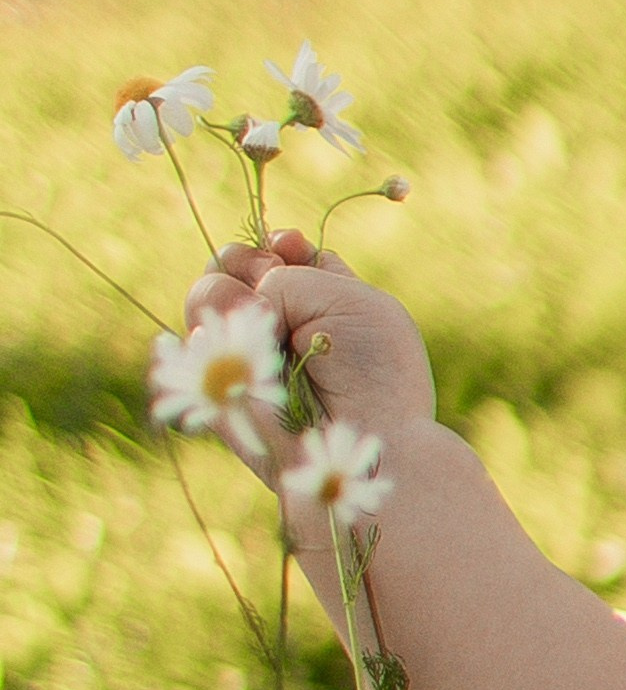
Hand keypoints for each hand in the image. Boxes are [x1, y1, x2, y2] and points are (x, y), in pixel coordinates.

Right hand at [181, 233, 436, 461]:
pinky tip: (239, 353)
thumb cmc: (375, 374)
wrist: (370, 442)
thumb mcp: (350, 298)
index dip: (273, 247)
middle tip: (270, 285)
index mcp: (319, 300)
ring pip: (203, 298)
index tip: (287, 252)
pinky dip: (205, 336)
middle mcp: (279, 327)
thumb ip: (291, 277)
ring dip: (225, 297)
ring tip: (262, 329)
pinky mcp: (219, 393)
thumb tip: (246, 297)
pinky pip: (184, 348)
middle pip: (228, 266)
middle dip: (242, 263)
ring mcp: (245, 359)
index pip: (274, 254)